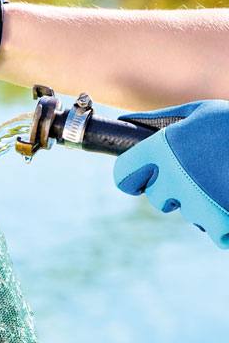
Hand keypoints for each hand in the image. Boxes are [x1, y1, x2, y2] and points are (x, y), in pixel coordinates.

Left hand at [113, 101, 228, 248]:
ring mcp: (198, 204)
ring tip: (225, 179)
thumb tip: (126, 122)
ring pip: (186, 212)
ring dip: (201, 202)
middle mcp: (175, 177)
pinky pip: (212, 229)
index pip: (123, 175)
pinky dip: (225, 221)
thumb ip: (159, 121)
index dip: (132, 177)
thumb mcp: (201, 112)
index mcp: (164, 147)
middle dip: (173, 188)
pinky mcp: (221, 226)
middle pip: (156, 196)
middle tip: (202, 172)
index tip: (141, 179)